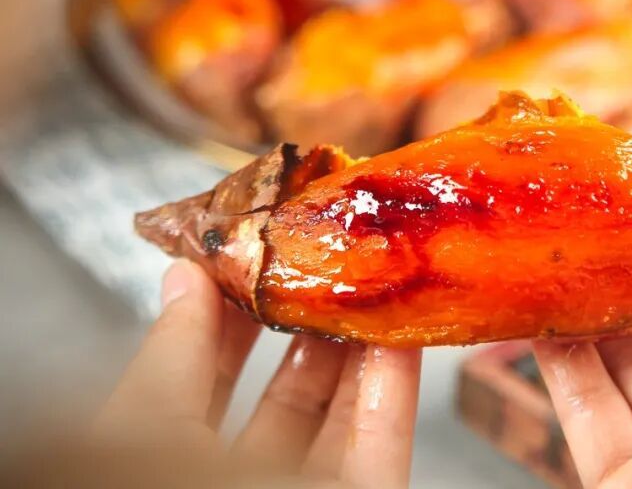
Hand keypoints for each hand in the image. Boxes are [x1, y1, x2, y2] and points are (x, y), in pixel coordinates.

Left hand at [95, 259, 420, 488]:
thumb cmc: (159, 488)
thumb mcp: (147, 425)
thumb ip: (173, 353)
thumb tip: (186, 276)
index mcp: (169, 457)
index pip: (202, 371)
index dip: (230, 307)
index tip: (259, 249)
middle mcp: (239, 478)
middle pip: (281, 387)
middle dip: (310, 318)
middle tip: (330, 256)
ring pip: (341, 410)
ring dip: (363, 343)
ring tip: (377, 277)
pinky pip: (380, 439)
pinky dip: (395, 386)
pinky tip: (402, 333)